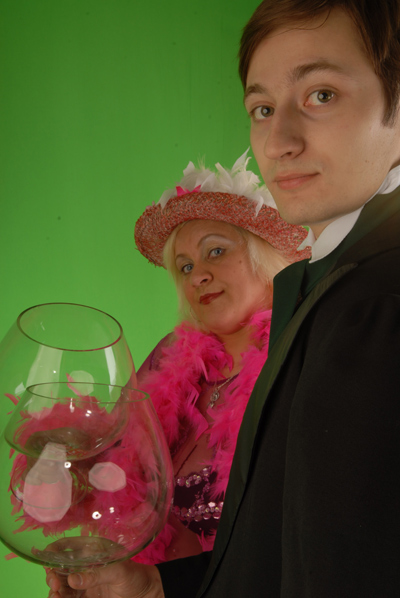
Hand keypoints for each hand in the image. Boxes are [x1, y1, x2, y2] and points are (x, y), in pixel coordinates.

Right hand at [45, 560, 164, 597]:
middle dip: (52, 574)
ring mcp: (84, 581)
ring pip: (61, 584)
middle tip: (54, 583)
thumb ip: (96, 575)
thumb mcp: (118, 571)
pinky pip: (69, 597)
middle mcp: (84, 565)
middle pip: (60, 567)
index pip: (67, 546)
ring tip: (55, 594)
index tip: (45, 559)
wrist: (146, 594)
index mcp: (91, 551)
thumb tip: (73, 579)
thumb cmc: (135, 575)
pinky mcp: (86, 596)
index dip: (54, 550)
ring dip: (55, 589)